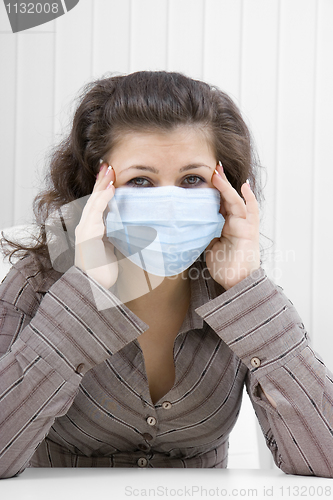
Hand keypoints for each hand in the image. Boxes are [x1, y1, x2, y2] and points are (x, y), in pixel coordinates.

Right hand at [74, 163, 117, 288]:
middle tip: (108, 164)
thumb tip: (135, 228)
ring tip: (109, 173)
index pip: (98, 204)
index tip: (110, 173)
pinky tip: (110, 192)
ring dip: (102, 188)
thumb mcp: (114, 249)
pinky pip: (96, 215)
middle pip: (94, 199)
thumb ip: (119, 236)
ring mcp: (85, 232)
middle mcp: (86, 228)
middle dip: (101, 182)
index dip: (103, 188)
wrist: (94, 288)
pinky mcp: (88, 238)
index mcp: (93, 229)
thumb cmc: (105, 271)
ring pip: (94, 204)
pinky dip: (102, 202)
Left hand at [205, 163, 259, 289]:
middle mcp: (236, 222)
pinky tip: (245, 186)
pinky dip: (248, 198)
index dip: (212, 190)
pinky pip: (250, 211)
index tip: (202, 177)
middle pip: (228, 198)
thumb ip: (204, 232)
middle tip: (212, 167)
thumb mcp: (208, 245)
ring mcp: (245, 225)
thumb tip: (188, 222)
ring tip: (219, 173)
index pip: (219, 202)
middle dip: (220, 182)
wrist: (235, 283)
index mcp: (226, 224)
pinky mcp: (250, 231)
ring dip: (227, 187)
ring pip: (236, 201)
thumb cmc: (223, 267)